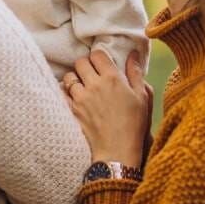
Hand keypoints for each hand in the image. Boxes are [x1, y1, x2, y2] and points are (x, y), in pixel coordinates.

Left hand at [63, 49, 152, 167]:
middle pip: (81, 62)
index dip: (99, 57)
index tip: (102, 64)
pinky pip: (62, 92)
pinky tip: (74, 96)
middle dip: (85, 65)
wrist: (118, 151)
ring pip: (69, 76)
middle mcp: (94, 85)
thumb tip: (133, 53)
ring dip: (75, 78)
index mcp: (112, 78)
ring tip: (83, 86)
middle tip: (92, 73)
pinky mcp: (73, 110)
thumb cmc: (134, 125)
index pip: (97, 54)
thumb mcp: (142, 97)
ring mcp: (81, 97)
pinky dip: (66, 92)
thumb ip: (135, 73)